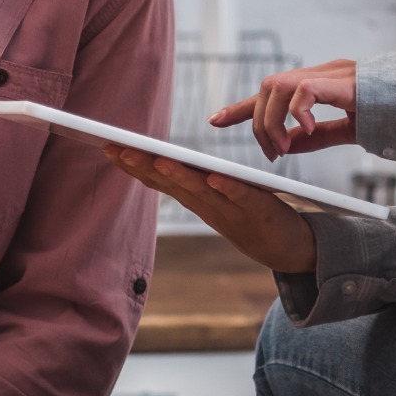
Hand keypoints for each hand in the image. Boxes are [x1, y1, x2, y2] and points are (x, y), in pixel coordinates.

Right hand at [100, 145, 317, 274]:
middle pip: (171, 183)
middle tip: (116, 148)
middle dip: (143, 166)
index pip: (159, 180)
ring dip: (179, 176)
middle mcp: (208, 205)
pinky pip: (241, 198)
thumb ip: (189, 181)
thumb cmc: (248, 217)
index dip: (133, 165)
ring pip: (200, 191)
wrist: (288, 248)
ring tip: (158, 160)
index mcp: (196, 198)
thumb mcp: (213, 199)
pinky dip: (227, 188)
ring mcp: (232, 210)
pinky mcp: (260, 212)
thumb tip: (157, 161)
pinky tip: (214, 178)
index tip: (107, 146)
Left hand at [210, 58, 358, 160]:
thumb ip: (317, 136)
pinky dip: (298, 110)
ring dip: (273, 121)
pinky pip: (306, 88)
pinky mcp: (347, 82)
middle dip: (259, 121)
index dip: (241, 107)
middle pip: (269, 86)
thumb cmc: (391, 115)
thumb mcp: (347, 130)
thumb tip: (286, 144)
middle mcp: (324, 73)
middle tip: (271, 153)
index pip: (273, 91)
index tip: (215, 120)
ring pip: (280, 86)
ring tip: (283, 148)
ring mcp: (335, 74)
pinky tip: (307, 128)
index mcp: (322, 83)